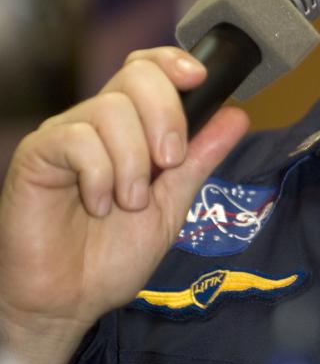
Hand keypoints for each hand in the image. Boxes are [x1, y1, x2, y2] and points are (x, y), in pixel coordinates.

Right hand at [0, 47, 248, 363]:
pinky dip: (100, 175)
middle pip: (135, 76)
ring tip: (128, 203)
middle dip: (166, 116)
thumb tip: (237, 115)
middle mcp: (95, 123)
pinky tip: (98, 204)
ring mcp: (64, 136)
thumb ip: (199, 160)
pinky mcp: (36, 154)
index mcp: (129, 128)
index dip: (173, 62)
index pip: (147, 68)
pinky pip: (77, 139)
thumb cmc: (111, 257)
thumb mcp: (171, 206)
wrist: (69, 301)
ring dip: (133, 162)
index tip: (200, 79)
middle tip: (168, 164)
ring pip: (111, 110)